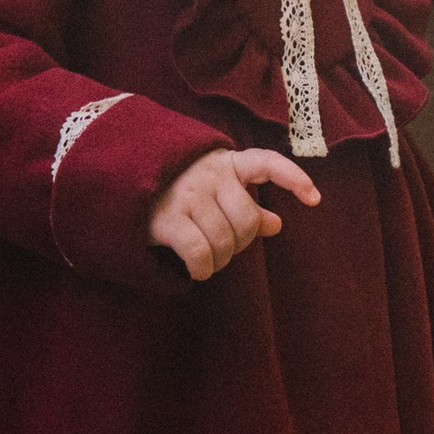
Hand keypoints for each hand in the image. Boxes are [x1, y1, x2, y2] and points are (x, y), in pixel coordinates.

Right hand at [150, 145, 321, 281]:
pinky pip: (201, 253)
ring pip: (224, 241)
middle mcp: (210, 175)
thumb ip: (244, 203)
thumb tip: (277, 224)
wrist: (118, 182)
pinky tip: (197, 271)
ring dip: (219, 261)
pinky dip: (203, 269)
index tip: (315, 199)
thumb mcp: (211, 188)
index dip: (294, 179)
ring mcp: (188, 195)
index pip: (267, 163)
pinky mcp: (167, 218)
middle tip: (224, 249)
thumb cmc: (173, 188)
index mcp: (226, 162)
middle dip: (240, 244)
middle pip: (247, 221)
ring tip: (207, 261)